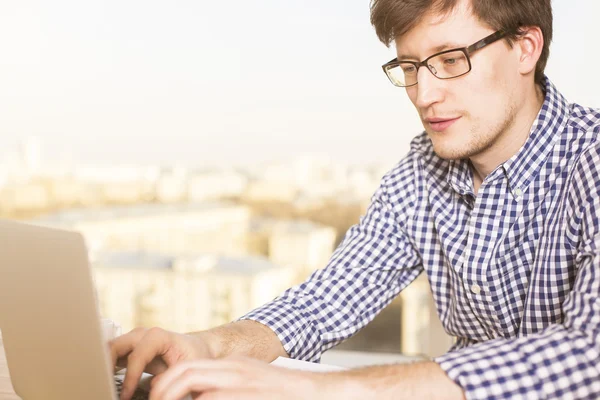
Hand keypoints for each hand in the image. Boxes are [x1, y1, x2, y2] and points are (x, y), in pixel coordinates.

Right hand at [109, 327, 214, 399]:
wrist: (198, 347)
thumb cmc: (195, 355)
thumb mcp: (187, 368)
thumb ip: (170, 376)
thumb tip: (154, 387)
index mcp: (157, 336)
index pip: (136, 357)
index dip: (130, 378)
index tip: (126, 395)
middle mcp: (142, 334)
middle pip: (113, 347)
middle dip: (105, 367)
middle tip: (104, 387)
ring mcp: (134, 339)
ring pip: (108, 349)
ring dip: (103, 366)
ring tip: (103, 384)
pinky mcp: (130, 348)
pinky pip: (112, 355)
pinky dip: (107, 367)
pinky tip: (107, 381)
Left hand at [148, 356, 342, 399]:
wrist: (316, 391)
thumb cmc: (283, 393)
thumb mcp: (251, 381)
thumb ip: (225, 385)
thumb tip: (198, 395)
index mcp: (233, 365)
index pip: (189, 366)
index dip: (166, 382)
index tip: (156, 395)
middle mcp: (236, 370)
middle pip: (187, 372)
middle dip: (164, 389)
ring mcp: (244, 384)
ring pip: (197, 387)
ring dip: (176, 397)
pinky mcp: (250, 395)